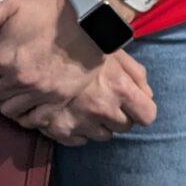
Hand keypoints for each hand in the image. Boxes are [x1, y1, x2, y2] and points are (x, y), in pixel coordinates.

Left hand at [0, 0, 108, 115]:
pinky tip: (28, 101)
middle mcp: (18, 80)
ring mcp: (39, 93)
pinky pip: (32, 120)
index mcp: (3, 57)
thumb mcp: (12, 6)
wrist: (92, 23)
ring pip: (7, 110)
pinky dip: (26, 113)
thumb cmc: (51, 11)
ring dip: (5, 100)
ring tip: (12, 88)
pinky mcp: (57, 101)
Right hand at [15, 53, 156, 144]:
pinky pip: (80, 140)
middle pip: (125, 127)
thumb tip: (147, 95)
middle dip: (120, 115)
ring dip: (100, 124)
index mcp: (120, 89)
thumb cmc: (81, 44)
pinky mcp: (61, 131)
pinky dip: (79, 131)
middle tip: (107, 99)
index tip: (135, 104)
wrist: (37, 49)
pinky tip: (73, 114)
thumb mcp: (114, 52)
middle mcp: (103, 110)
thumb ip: (136, 74)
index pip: (147, 116)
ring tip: (89, 105)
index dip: (142, 110)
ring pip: (103, 136)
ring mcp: (81, 122)